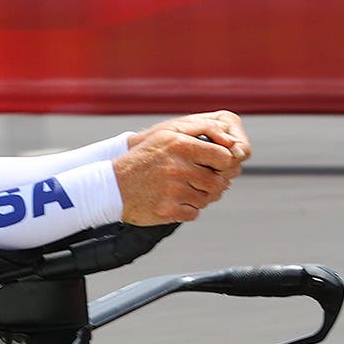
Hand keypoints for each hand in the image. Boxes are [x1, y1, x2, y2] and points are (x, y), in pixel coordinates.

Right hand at [114, 112, 251, 224]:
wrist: (112, 186)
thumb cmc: (144, 158)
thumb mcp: (167, 134)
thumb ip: (201, 130)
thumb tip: (231, 142)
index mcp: (180, 145)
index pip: (224, 157)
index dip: (223, 163)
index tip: (213, 165)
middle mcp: (177, 168)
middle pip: (218, 181)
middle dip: (212, 182)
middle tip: (197, 180)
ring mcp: (172, 191)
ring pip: (207, 199)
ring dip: (200, 196)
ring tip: (182, 189)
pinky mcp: (168, 211)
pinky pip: (194, 214)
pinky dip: (187, 210)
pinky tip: (173, 200)